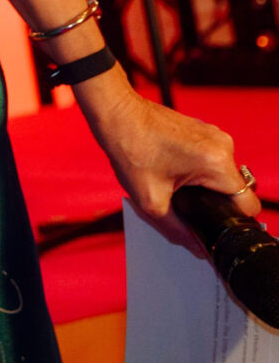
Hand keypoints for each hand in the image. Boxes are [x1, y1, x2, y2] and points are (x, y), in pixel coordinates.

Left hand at [80, 75, 258, 248]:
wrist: (115, 113)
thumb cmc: (129, 149)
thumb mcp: (150, 199)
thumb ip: (177, 230)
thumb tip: (198, 249)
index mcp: (217, 163)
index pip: (248, 204)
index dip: (232, 221)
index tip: (212, 224)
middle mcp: (224, 147)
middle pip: (234, 191)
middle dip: (213, 203)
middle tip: (184, 205)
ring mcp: (216, 136)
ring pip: (222, 176)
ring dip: (204, 186)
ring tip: (174, 185)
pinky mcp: (205, 131)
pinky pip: (211, 161)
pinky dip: (198, 171)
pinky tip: (173, 171)